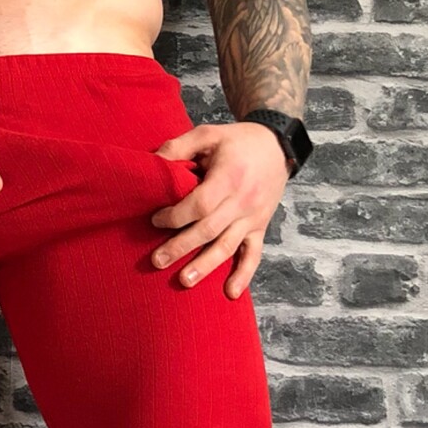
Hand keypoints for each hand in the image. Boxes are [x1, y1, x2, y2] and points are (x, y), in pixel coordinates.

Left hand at [148, 120, 290, 295]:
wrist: (276, 146)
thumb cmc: (237, 141)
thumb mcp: (207, 134)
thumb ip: (178, 146)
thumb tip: (151, 162)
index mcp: (228, 177)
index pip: (200, 204)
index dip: (176, 215)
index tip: (155, 220)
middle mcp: (242, 201)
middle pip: (209, 230)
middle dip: (181, 247)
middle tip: (157, 260)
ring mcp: (253, 218)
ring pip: (227, 247)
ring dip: (205, 266)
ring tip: (184, 281)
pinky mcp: (260, 227)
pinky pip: (253, 255)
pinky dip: (244, 275)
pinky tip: (230, 293)